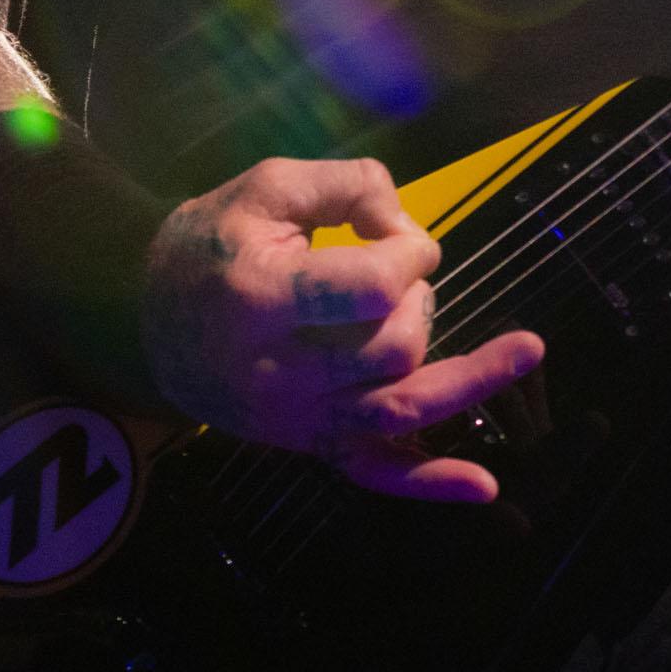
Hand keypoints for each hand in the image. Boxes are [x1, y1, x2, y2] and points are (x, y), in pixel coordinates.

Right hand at [137, 156, 545, 502]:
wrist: (147, 320)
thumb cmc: (212, 245)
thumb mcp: (267, 187)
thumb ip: (347, 185)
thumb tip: (409, 224)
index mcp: (263, 298)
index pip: (369, 288)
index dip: (407, 253)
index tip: (401, 236)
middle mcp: (281, 371)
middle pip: (392, 350)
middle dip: (421, 302)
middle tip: (406, 275)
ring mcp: (297, 418)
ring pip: (400, 409)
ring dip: (468, 379)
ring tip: (522, 351)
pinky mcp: (309, 443)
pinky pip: (374, 474)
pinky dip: (431, 484)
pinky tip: (485, 486)